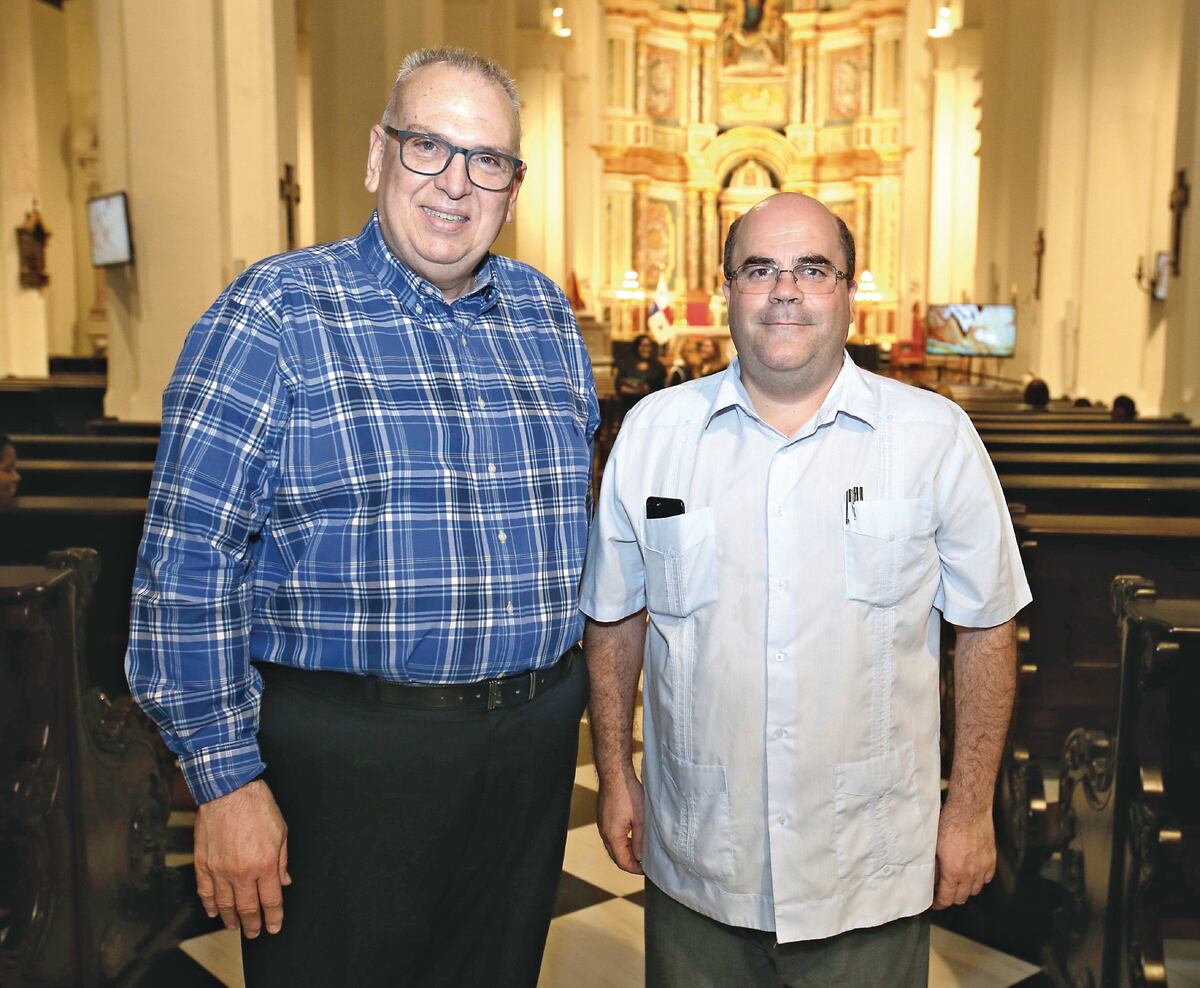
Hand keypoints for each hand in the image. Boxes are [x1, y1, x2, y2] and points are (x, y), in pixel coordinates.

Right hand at [194, 778, 290, 936]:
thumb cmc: (258, 807)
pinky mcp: (203, 863)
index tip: (274, 926)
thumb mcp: (281, 832)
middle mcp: (241, 871)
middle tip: (254, 933)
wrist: (229, 790)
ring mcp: (219, 869)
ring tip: (235, 927)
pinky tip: (213, 912)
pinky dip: (209, 904)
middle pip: (247, 907)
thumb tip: (284, 882)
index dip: (273, 917)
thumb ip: (282, 861)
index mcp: (264, 864)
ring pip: (224, 904)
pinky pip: (205, 891)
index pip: (270, 900)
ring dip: (230, 919)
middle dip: (252, 924)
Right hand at [597, 767, 644, 873]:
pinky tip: (633, 834)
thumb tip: (641, 858)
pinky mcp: (604, 816)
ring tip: (642, 848)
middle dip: (630, 861)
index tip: (647, 869)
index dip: (635, 868)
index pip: (622, 862)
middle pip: (616, 856)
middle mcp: (604, 832)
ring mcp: (602, 824)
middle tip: (646, 861)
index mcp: (612, 836)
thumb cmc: (628, 793)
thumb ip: (640, 841)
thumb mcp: (640, 819)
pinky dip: (622, 840)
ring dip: (626, 850)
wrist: (615, 773)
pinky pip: (612, 835)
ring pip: (613, 845)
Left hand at [931, 801, 995, 908]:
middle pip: (962, 897)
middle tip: (943, 892)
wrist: (969, 809)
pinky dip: (979, 880)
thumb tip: (931, 877)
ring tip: (956, 882)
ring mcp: (983, 867)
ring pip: (975, 890)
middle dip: (951, 898)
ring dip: (965, 889)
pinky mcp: (991, 859)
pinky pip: (987, 878)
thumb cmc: (949, 823)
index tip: (934, 903)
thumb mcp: (934, 846)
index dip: (939, 904)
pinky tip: (971, 873)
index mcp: (953, 871)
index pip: (947, 898)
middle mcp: (970, 873)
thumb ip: (934, 865)